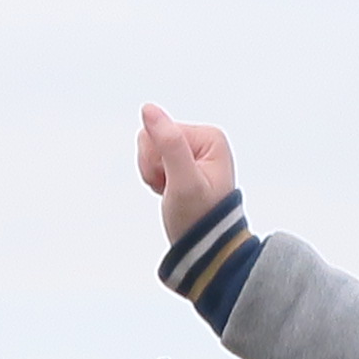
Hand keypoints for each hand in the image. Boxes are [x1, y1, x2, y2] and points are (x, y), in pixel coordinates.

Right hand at [136, 104, 237, 242]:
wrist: (207, 250)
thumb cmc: (199, 219)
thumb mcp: (182, 181)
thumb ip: (168, 142)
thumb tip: (149, 109)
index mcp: (209, 137)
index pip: (160, 131)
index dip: (156, 159)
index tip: (173, 182)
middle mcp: (203, 141)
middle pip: (153, 138)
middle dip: (154, 167)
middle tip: (172, 190)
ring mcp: (193, 153)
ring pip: (150, 150)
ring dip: (153, 174)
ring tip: (172, 194)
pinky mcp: (184, 164)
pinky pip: (153, 161)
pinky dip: (156, 180)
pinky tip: (170, 193)